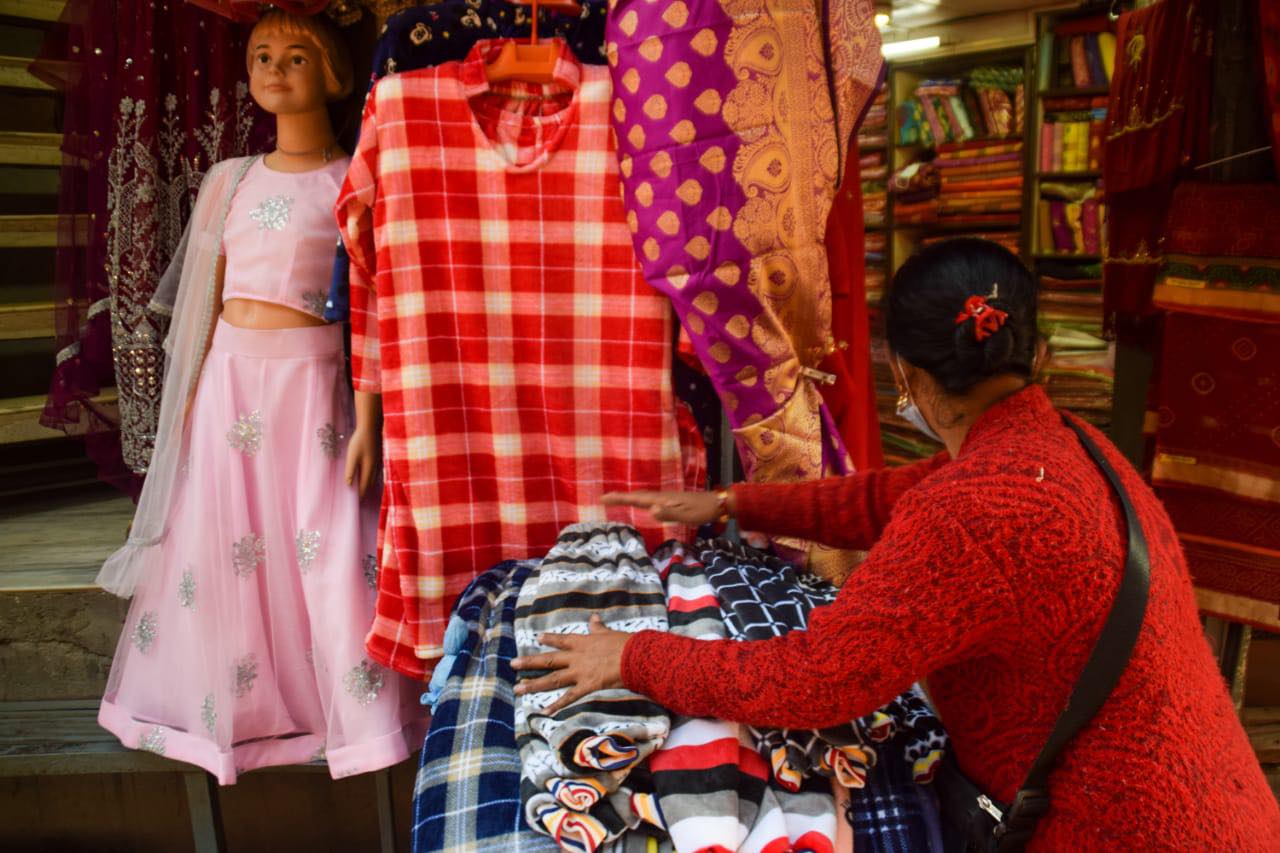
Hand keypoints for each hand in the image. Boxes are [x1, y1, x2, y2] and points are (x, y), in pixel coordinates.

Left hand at [344, 427, 379, 496]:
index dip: (361, 495)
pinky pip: (375, 470)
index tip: (356, 503)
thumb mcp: (352, 456)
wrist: (371, 427)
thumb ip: (351, 471)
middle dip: (365, 491)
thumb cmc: (360, 441)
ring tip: (363, 488)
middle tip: (359, 498)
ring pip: (373, 477)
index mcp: (369, 468)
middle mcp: (375, 466)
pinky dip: (370, 476)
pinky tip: (367, 474)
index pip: (365, 486)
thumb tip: (349, 484)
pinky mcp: (377, 456)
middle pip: (370, 483)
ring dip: (368, 483)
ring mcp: (378, 461)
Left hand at [512, 614, 629, 714]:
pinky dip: (557, 705)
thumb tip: (594, 617)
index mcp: (582, 642)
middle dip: (529, 662)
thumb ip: (598, 627)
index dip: (549, 639)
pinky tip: (545, 711)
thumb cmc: (624, 644)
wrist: (633, 657)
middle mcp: (576, 657)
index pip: (561, 640)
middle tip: (513, 664)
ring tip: (518, 689)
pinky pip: (569, 697)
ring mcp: (579, 672)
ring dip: (534, 684)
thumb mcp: (609, 632)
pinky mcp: (586, 686)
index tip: (537, 638)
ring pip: (552, 679)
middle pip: (548, 660)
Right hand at [602, 489, 727, 525]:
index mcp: (662, 499)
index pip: (637, 498)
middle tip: (604, 499)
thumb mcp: (686, 515)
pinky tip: (641, 503)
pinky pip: (650, 499)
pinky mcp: (671, 500)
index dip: (620, 498)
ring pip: (643, 496)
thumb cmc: (702, 511)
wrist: (717, 503)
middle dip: (620, 496)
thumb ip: (668, 513)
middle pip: (637, 495)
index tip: (603, 498)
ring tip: (616, 499)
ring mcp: (666, 497)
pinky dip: (640, 499)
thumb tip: (651, 510)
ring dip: (629, 497)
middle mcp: (662, 496)